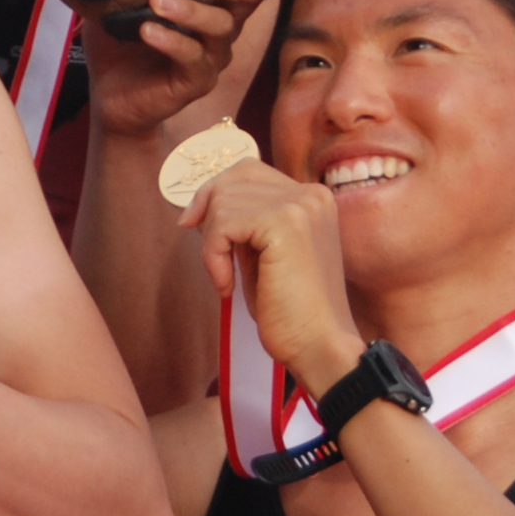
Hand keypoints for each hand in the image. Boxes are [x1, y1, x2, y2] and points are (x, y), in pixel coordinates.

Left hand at [79, 0, 280, 138]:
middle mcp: (223, 21)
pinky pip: (194, 58)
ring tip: (156, 0)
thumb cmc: (120, 37)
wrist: (110, 94)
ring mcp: (213, 53)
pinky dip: (171, 41)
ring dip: (190, 10)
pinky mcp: (197, 80)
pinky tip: (146, 30)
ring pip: (222, 25)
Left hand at [182, 159, 357, 393]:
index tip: (195, 224)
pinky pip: (224, 224)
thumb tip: (203, 202)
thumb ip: (246, 222)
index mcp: (312, 198)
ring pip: (224, 199)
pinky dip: (213, 255)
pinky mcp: (284, 223)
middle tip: (208, 253)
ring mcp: (300, 205)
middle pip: (234, 177)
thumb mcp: (264, 253)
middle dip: (207, 210)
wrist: (319, 344)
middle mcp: (311, 193)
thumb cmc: (290, 309)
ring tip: (225, 278)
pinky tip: (227, 285)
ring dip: (212, 243)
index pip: (249, 171)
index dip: (216, 193)